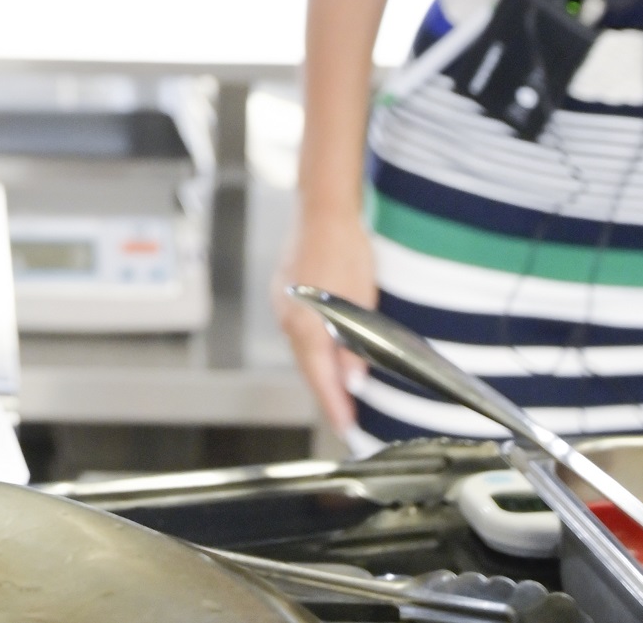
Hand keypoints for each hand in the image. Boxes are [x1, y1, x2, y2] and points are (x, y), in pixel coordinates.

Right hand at [275, 209, 377, 433]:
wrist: (322, 212)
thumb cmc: (344, 249)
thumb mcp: (360, 302)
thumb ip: (353, 346)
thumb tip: (353, 380)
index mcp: (306, 325)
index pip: (321, 378)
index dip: (334, 406)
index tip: (345, 429)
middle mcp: (288, 318)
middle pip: (307, 367)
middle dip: (327, 393)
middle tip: (345, 418)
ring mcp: (282, 305)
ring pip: (302, 350)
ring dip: (320, 370)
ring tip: (339, 392)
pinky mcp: (284, 293)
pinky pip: (298, 331)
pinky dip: (313, 348)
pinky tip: (325, 353)